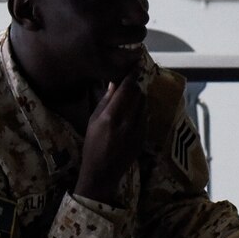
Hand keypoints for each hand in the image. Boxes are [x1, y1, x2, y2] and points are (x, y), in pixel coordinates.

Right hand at [75, 74, 146, 205]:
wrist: (103, 171)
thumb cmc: (92, 144)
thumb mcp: (93, 120)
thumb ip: (106, 101)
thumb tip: (114, 82)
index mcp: (112, 117)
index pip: (127, 90)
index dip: (132, 76)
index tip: (135, 66)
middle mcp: (128, 122)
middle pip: (138, 94)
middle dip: (135, 86)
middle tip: (129, 82)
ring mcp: (139, 130)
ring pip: (144, 104)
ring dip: (139, 97)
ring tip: (129, 98)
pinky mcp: (145, 136)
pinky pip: (145, 116)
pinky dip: (140, 110)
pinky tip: (132, 113)